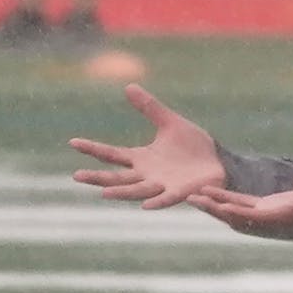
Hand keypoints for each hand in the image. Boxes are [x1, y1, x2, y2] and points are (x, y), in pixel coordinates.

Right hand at [69, 84, 225, 209]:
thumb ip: (150, 108)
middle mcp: (147, 175)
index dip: (93, 148)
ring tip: (103, 193)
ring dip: (120, 192)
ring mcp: (162, 186)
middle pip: (117, 177)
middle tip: (76, 176)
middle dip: (97, 177)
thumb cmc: (194, 146)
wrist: (219, 162)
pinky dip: (156, 202)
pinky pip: (166, 199)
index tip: (73, 142)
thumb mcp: (170, 123)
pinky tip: (145, 206)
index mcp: (142, 158)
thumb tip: (128, 86)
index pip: (112, 154)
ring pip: (136, 191)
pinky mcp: (180, 193)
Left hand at [187, 175, 292, 240]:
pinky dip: (228, 199)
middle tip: (190, 198)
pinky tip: (215, 192)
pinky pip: (244, 205)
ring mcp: (270, 215)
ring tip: (194, 195)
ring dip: (216, 205)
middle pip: (236, 218)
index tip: (216, 206)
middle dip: (214, 209)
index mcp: (285, 219)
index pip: (254, 218)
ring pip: (236, 212)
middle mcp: (272, 221)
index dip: (234, 212)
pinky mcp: (271, 208)